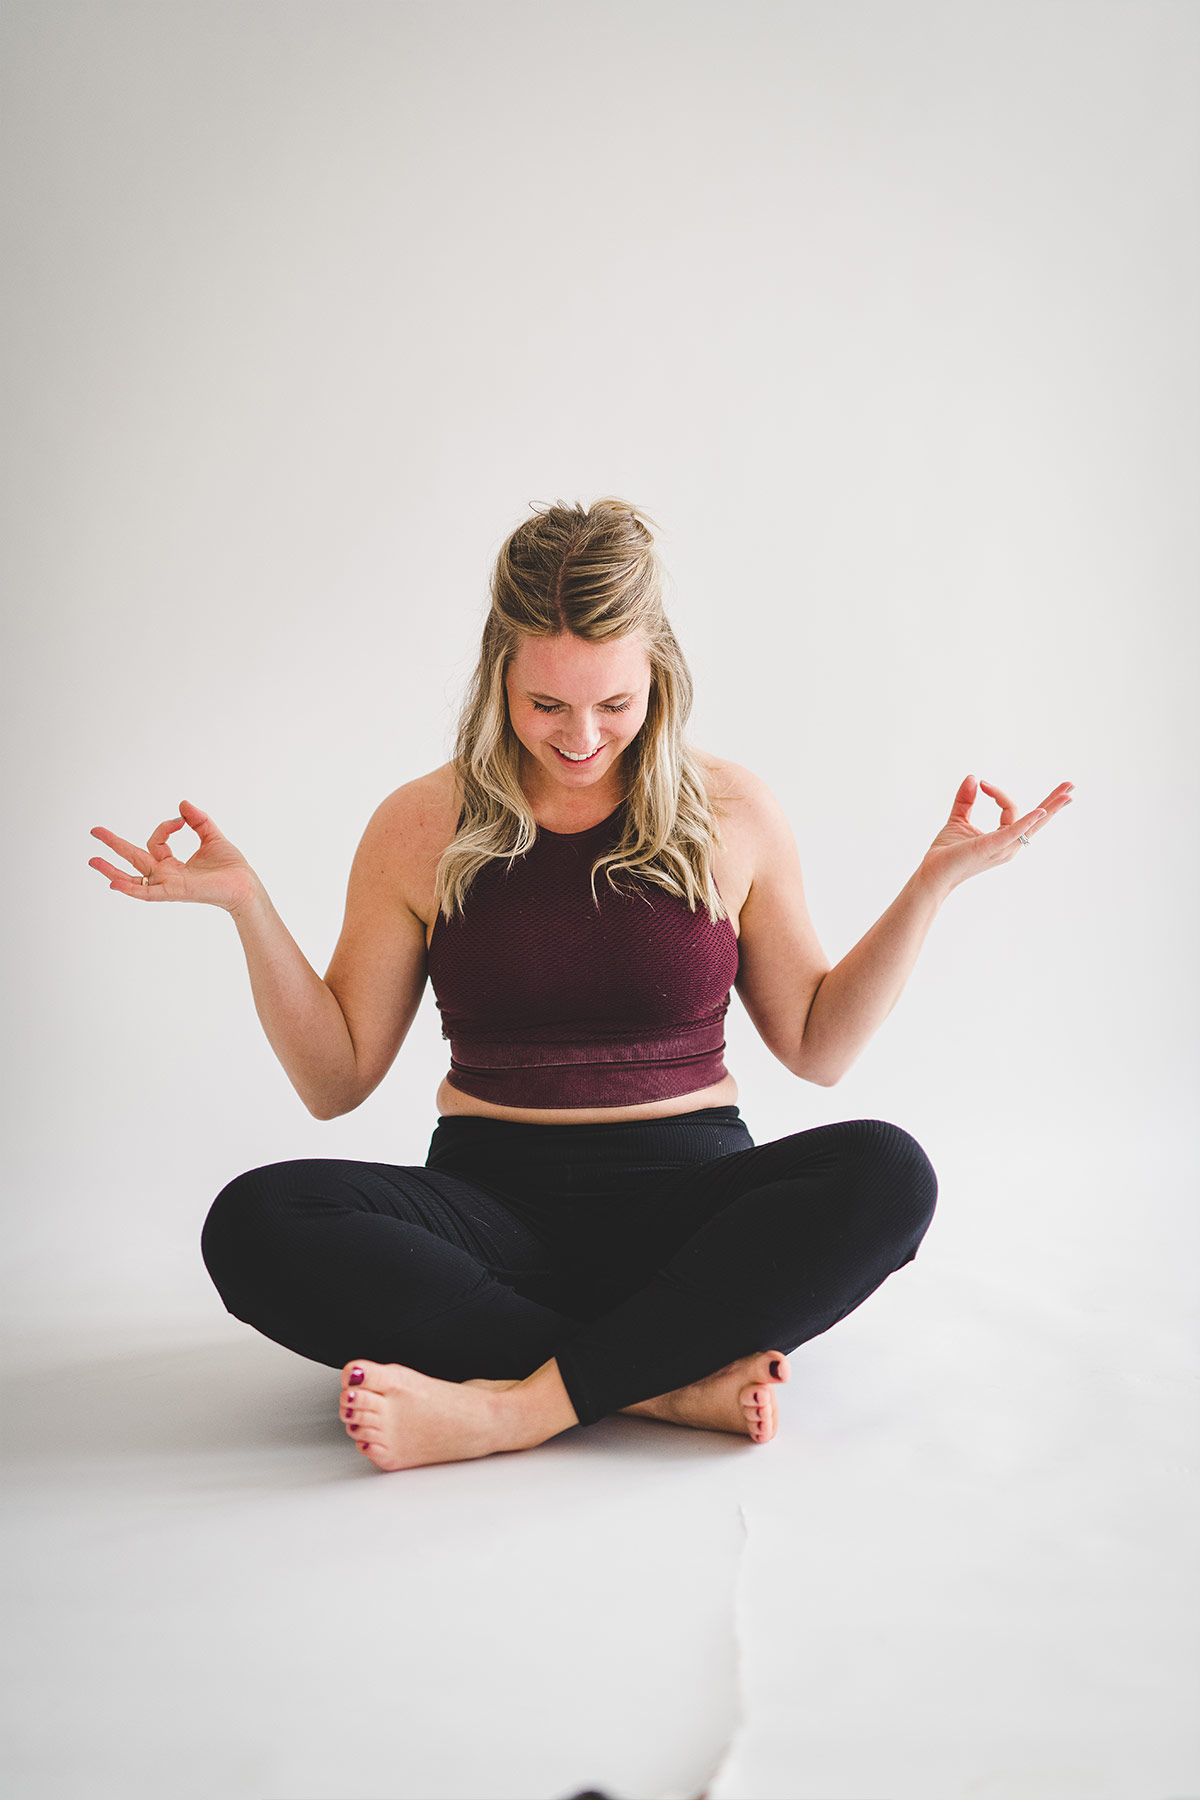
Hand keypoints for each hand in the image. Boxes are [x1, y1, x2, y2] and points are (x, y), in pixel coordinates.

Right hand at [88, 799, 258, 912]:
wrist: (245, 885)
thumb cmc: (231, 867)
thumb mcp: (212, 836)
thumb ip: (197, 820)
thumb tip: (182, 804)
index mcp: (172, 864)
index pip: (156, 842)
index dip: (166, 827)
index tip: (182, 820)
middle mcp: (166, 875)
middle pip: (133, 859)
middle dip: (114, 845)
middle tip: (94, 831)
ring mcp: (167, 885)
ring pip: (133, 878)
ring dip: (111, 871)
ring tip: (92, 861)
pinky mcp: (174, 892)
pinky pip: (147, 893)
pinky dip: (130, 889)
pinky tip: (114, 884)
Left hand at [920, 775, 1073, 894]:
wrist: (933, 873)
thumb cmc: (946, 852)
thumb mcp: (958, 819)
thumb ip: (966, 799)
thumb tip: (973, 777)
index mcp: (1003, 838)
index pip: (1012, 809)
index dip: (998, 793)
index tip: (982, 783)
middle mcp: (1009, 845)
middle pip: (1038, 820)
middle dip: (1054, 802)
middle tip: (1070, 785)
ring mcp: (1003, 847)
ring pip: (1032, 824)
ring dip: (1050, 807)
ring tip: (1067, 794)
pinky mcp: (991, 847)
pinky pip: (1013, 832)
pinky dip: (1027, 821)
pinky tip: (1041, 811)